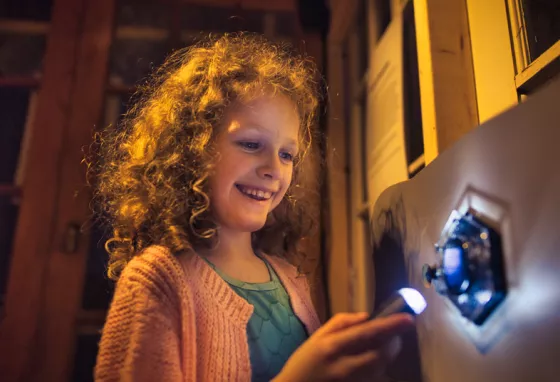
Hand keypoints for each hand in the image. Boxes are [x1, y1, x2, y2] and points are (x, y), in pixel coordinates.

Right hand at [274, 312, 414, 381]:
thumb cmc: (304, 361)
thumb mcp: (317, 336)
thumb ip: (341, 323)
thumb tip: (366, 316)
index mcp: (332, 346)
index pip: (367, 334)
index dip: (390, 326)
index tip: (408, 319)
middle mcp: (344, 366)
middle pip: (380, 354)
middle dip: (394, 341)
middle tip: (398, 331)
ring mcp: (351, 381)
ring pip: (381, 367)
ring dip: (389, 353)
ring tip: (388, 342)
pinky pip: (375, 376)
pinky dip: (381, 364)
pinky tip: (376, 357)